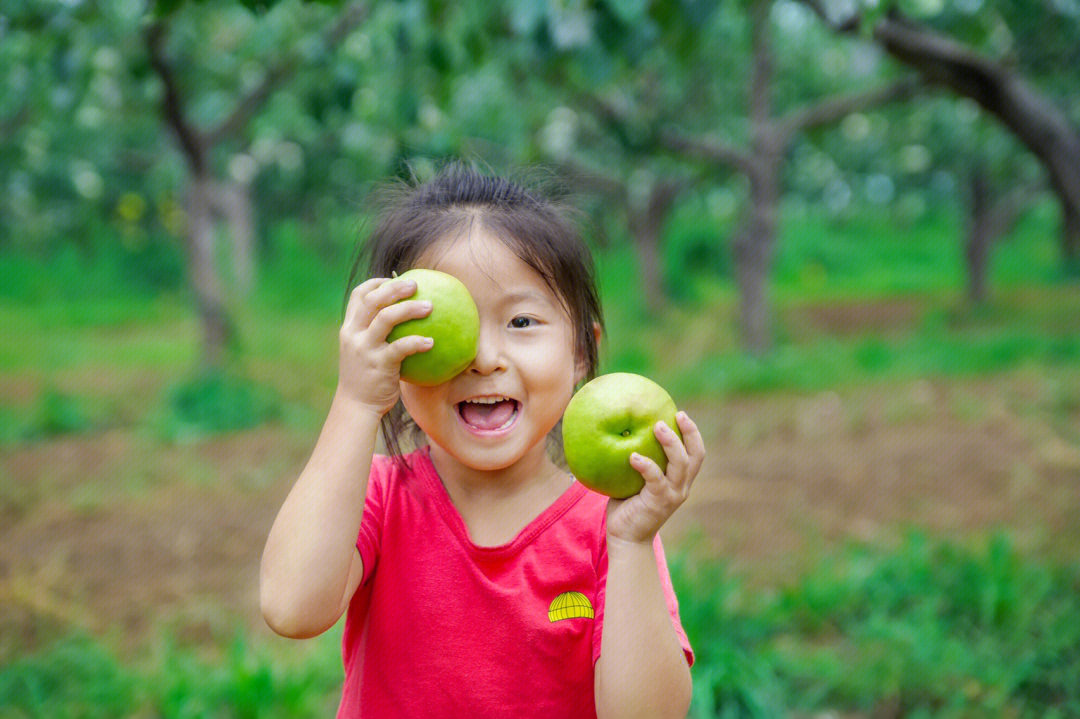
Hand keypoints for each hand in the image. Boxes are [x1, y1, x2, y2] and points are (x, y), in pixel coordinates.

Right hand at [336, 277, 433, 415]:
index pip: (358, 295)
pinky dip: (417, 342)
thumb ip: (376, 334)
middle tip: (416, 285)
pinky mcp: (379, 365)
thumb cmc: (366, 377)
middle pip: (373, 300)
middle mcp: (354, 334)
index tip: (394, 280)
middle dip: (395, 288)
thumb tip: (405, 319)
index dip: (376, 283)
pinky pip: (401, 348)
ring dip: (410, 309)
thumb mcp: (363, 351)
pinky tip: (432, 342)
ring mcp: (365, 349)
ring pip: (386, 318)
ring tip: (430, 306)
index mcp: (349, 328)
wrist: (356, 406)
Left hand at [605, 411, 704, 544]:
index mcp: (679, 481)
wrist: (626, 538)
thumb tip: (619, 432)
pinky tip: (632, 456)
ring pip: (681, 464)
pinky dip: (646, 465)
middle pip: (695, 456)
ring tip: (656, 426)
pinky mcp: (658, 503)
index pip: (696, 454)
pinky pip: (655, 479)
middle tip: (677, 414)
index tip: (681, 414)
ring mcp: (672, 495)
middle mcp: (681, 487)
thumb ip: (636, 461)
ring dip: (671, 443)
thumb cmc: (627, 506)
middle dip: (689, 433)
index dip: (693, 434)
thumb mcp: (634, 480)